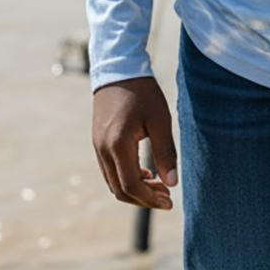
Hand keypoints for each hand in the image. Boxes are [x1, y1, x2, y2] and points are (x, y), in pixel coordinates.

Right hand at [92, 76, 178, 208]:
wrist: (118, 68)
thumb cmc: (142, 91)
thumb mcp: (159, 119)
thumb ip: (166, 151)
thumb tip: (172, 183)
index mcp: (118, 145)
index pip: (132, 185)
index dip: (150, 199)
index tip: (169, 201)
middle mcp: (103, 150)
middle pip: (120, 190)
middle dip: (144, 199)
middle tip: (166, 196)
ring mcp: (97, 146)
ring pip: (113, 183)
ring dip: (135, 190)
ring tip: (158, 185)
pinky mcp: (98, 142)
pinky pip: (110, 171)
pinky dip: (126, 178)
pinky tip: (145, 172)